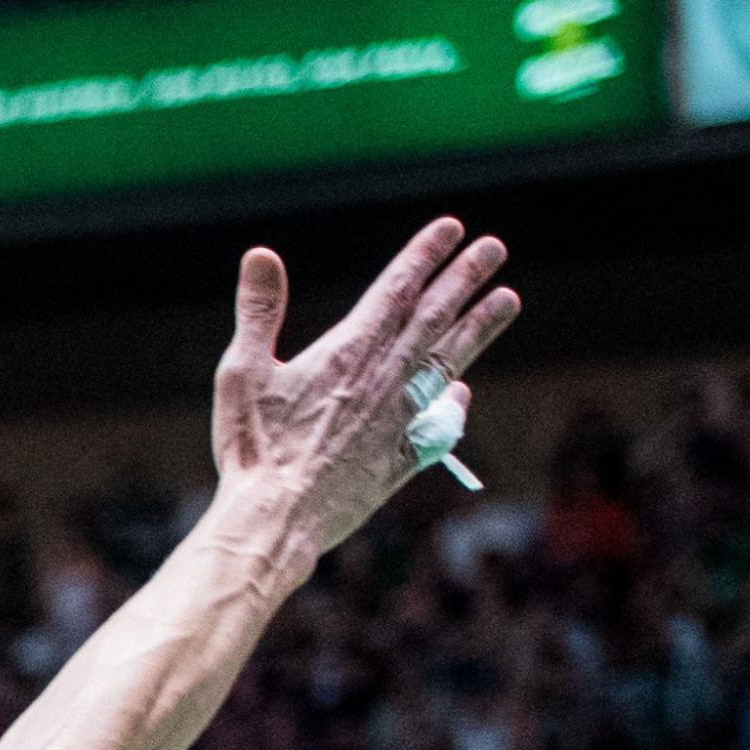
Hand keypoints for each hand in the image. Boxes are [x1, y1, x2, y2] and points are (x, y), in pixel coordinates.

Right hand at [211, 218, 520, 555]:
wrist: (276, 520)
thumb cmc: (252, 448)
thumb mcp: (242, 372)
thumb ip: (258, 312)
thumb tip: (260, 255)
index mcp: (348, 353)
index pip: (396, 290)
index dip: (424, 256)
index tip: (451, 228)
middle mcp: (384, 379)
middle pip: (434, 318)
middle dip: (464, 279)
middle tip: (493, 248)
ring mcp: (398, 420)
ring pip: (448, 362)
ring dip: (478, 328)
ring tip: (508, 300)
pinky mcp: (398, 459)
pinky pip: (436, 425)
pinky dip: (453, 404)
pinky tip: (463, 391)